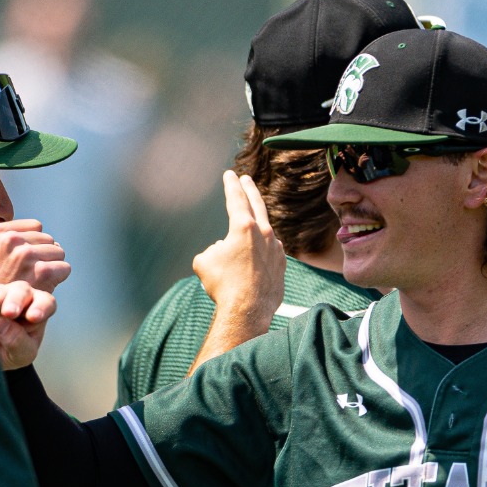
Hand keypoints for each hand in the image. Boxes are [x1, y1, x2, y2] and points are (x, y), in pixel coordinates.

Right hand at [0, 217, 70, 292]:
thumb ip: (13, 238)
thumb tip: (45, 231)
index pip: (36, 226)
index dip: (34, 244)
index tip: (21, 261)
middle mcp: (10, 240)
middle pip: (48, 239)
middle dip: (43, 255)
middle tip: (28, 273)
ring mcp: (25, 254)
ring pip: (58, 252)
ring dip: (51, 266)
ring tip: (34, 279)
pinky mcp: (42, 271)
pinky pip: (64, 268)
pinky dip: (59, 278)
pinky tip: (44, 286)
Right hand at [0, 278, 55, 370]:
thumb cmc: (12, 353)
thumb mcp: (21, 355)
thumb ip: (17, 342)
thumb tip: (0, 322)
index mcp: (38, 309)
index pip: (46, 302)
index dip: (41, 308)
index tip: (33, 317)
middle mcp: (21, 296)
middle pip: (21, 291)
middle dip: (15, 302)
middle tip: (8, 313)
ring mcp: (0, 293)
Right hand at [192, 171, 284, 323]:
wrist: (247, 311)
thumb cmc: (222, 286)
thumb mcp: (205, 262)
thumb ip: (214, 249)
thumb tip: (223, 249)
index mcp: (244, 227)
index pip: (236, 199)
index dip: (231, 185)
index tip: (230, 174)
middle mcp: (264, 234)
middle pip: (257, 204)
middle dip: (249, 190)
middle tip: (246, 179)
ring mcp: (276, 249)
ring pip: (263, 234)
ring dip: (254, 231)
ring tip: (243, 239)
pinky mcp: (282, 265)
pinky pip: (269, 253)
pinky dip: (261, 252)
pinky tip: (253, 261)